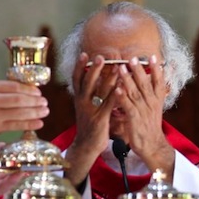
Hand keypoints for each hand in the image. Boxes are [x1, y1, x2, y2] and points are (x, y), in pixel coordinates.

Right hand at [0, 79, 48, 149]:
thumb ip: (2, 90)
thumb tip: (27, 90)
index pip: (13, 86)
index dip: (28, 89)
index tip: (38, 92)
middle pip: (18, 100)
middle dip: (34, 101)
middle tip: (45, 102)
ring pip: (19, 113)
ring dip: (35, 113)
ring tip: (45, 111)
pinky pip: (16, 125)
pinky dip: (29, 124)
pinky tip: (39, 123)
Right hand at [63, 54, 121, 186]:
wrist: (86, 145)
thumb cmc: (88, 123)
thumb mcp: (84, 106)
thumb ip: (88, 92)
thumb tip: (93, 76)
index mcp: (78, 97)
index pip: (76, 78)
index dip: (79, 66)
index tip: (84, 54)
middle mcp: (82, 101)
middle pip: (87, 82)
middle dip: (94, 69)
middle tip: (100, 56)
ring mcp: (91, 110)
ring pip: (100, 91)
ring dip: (108, 78)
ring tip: (116, 68)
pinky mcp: (100, 118)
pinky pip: (109, 104)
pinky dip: (115, 95)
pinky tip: (122, 87)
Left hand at [114, 55, 174, 177]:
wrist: (152, 145)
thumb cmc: (150, 123)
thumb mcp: (156, 106)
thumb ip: (155, 90)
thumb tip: (160, 75)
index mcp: (157, 99)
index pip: (158, 82)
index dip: (156, 69)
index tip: (152, 56)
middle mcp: (151, 103)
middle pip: (145, 84)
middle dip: (138, 70)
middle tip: (132, 58)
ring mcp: (143, 111)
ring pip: (135, 93)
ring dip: (128, 80)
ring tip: (121, 68)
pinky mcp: (134, 119)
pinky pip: (128, 106)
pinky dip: (122, 97)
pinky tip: (117, 89)